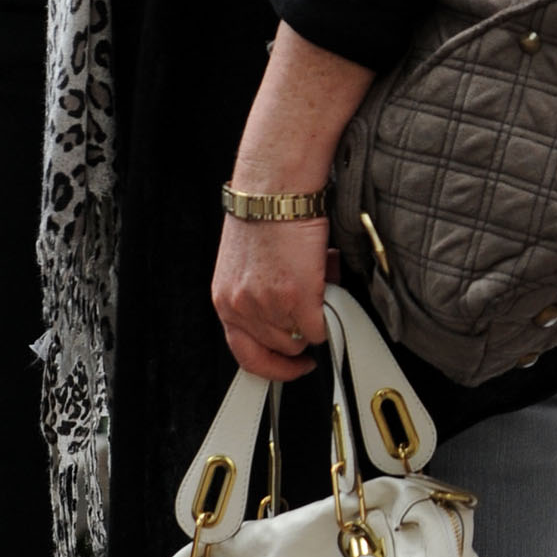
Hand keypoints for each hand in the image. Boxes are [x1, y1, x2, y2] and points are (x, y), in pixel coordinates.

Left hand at [213, 215, 334, 382]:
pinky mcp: (299, 298)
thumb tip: (290, 315)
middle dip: (299, 335)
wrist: (276, 190)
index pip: (244, 354)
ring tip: (320, 283)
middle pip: (279, 349)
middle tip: (313, 315)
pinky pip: (321, 329)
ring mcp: (270, 306)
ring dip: (316, 319)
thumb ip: (260, 296)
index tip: (288, 365)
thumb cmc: (264, 215)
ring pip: (302, 340)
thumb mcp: (246, 266)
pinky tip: (329, 284)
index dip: (271, 366)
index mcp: (226, 300)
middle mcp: (243, 307)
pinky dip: (331, 313)